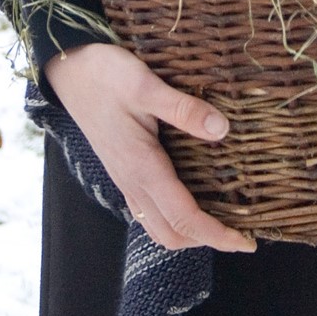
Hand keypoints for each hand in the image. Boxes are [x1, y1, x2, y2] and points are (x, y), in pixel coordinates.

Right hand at [43, 42, 255, 254]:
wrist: (69, 72)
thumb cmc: (105, 76)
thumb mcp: (145, 85)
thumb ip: (184, 110)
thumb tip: (223, 131)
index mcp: (142, 167)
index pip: (185, 218)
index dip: (218, 235)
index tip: (247, 243)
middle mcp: (133, 182)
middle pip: (172, 234)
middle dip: (208, 241)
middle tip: (241, 234)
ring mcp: (125, 179)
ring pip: (159, 227)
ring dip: (190, 233)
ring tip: (222, 221)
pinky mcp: (123, 171)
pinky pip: (149, 211)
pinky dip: (174, 218)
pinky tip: (192, 199)